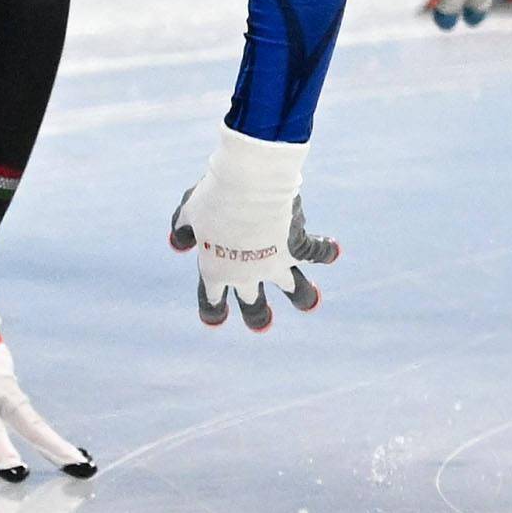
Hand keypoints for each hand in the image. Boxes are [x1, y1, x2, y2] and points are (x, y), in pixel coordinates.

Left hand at [0, 270, 92, 479]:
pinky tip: (41, 439)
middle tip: (82, 470)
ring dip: (47, 437)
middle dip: (54, 447)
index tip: (15, 475)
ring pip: (27, 412)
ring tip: (71, 461)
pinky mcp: (3, 370)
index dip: (0, 451)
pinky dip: (30, 422)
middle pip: (29, 420)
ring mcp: (5, 373)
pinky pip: (18, 401)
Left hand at [167, 129, 336, 328]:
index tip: (216, 320)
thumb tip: (179, 245)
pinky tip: (332, 251)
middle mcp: (247, 273)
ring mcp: (276, 264)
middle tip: (262, 325)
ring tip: (309, 302)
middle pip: (253, 304)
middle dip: (258, 316)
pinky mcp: (299, 247)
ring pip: (294, 290)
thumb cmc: (214, 197)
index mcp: (216, 269)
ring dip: (303, 297)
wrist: (249, 186)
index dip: (213, 310)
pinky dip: (327, 251)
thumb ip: (182, 230)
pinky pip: (319, 254)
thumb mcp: (188, 211)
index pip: (212, 299)